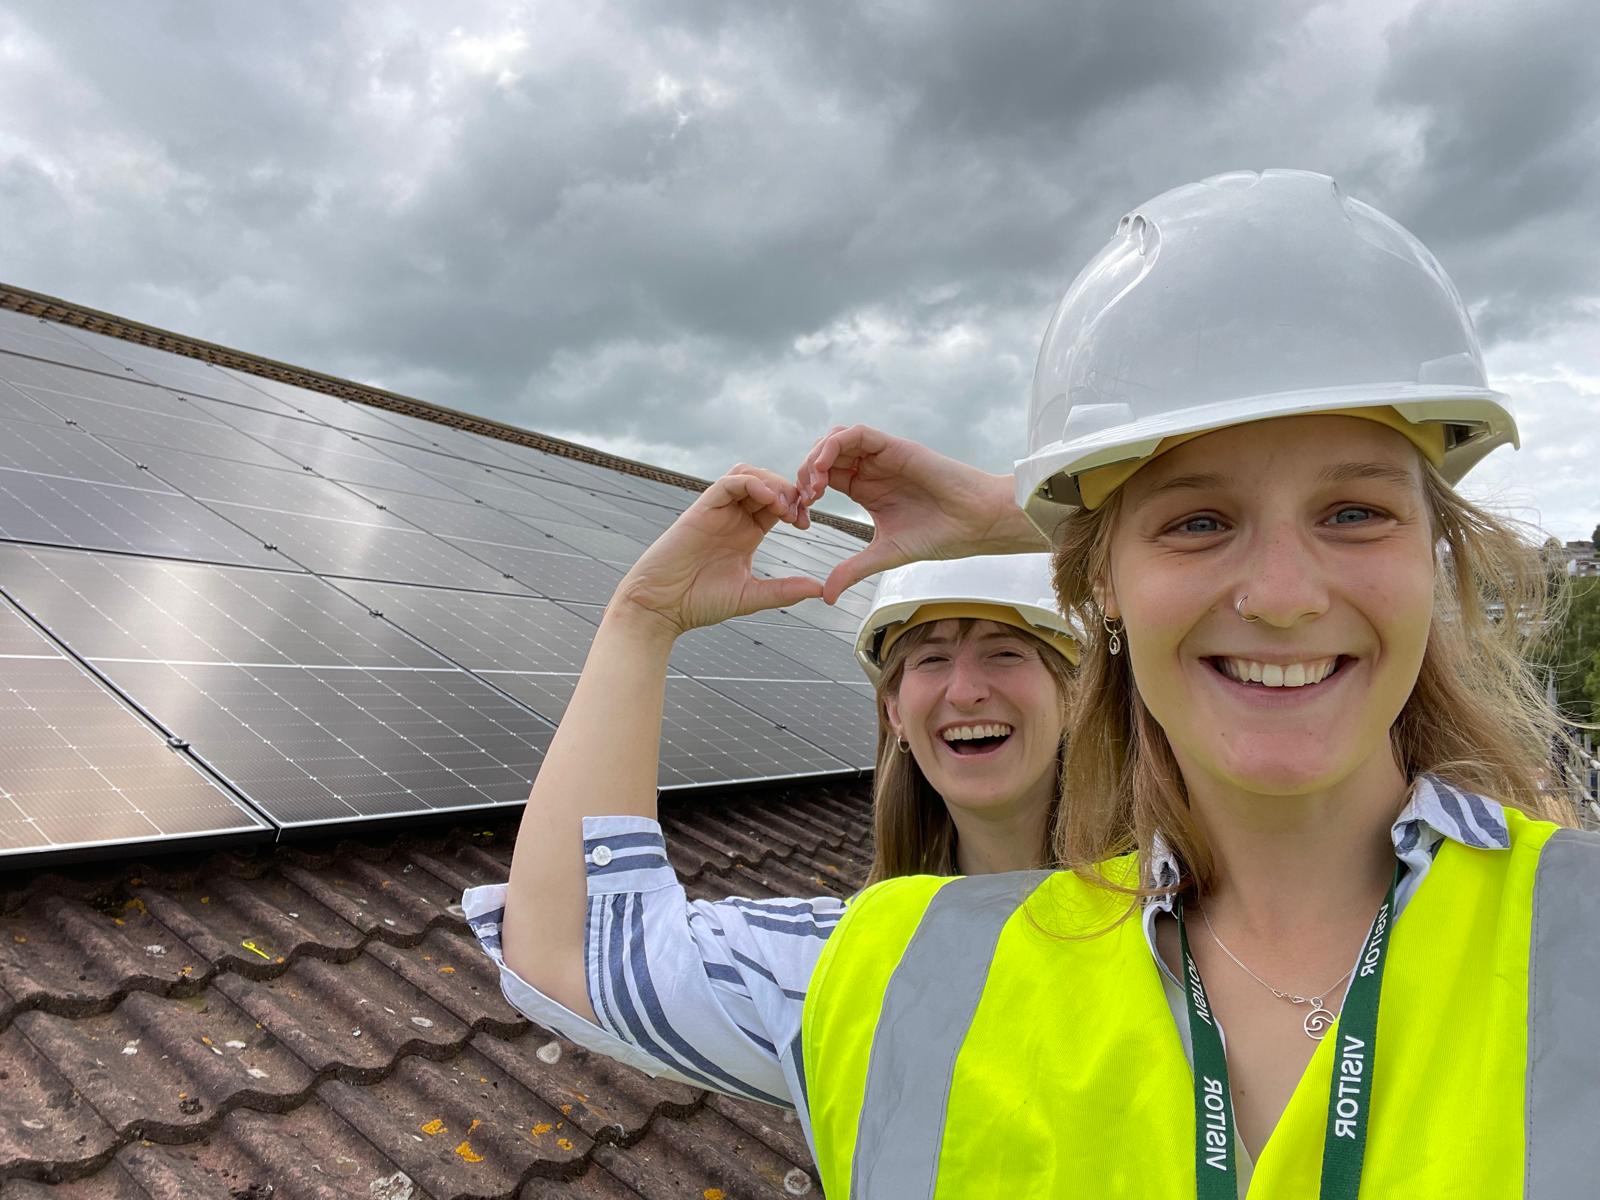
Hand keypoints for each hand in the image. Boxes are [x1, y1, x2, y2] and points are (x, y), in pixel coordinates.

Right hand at [609, 465, 822, 637]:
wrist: (661, 607)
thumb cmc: (699, 602)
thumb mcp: (751, 596)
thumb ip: (784, 590)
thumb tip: (820, 590)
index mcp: (746, 533)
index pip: (777, 504)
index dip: (797, 506)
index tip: (806, 523)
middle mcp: (733, 517)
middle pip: (767, 483)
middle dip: (789, 492)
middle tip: (800, 513)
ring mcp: (718, 511)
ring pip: (749, 474)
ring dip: (773, 483)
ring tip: (784, 506)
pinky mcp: (702, 509)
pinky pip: (730, 482)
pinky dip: (752, 483)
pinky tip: (767, 500)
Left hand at [794, 425, 1045, 601]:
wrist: (976, 522)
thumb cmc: (941, 534)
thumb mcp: (884, 554)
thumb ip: (853, 570)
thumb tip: (826, 596)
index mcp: (865, 489)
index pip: (823, 479)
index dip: (804, 493)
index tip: (800, 517)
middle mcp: (871, 469)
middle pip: (823, 456)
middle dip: (804, 474)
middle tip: (804, 501)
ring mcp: (881, 456)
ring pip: (835, 440)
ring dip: (816, 458)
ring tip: (813, 486)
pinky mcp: (895, 446)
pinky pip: (856, 434)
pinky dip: (834, 446)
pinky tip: (826, 470)